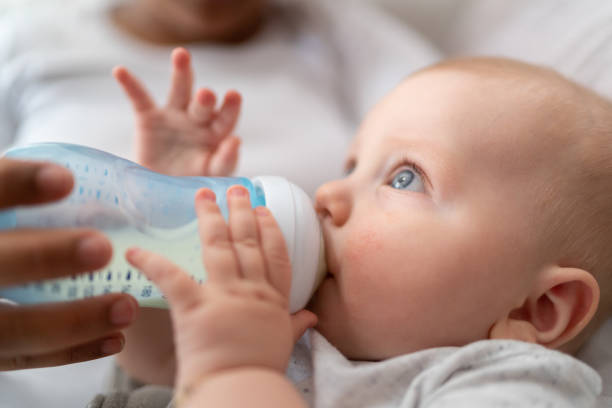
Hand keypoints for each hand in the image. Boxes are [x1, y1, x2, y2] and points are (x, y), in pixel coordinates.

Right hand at [0, 158, 137, 369]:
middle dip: (44, 257)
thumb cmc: (7, 229)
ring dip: (71, 320)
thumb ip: (26, 191)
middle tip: (102, 249)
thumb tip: (93, 158)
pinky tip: (115, 338)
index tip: (65, 180)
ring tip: (126, 307)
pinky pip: (21, 358)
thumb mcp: (5, 202)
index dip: (17, 184)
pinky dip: (70, 351)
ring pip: (9, 328)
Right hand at [113, 47, 241, 176]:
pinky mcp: (148, 119)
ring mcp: (173, 116)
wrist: (162, 193)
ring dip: (181, 72)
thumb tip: (236, 139)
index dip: (230, 108)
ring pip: (179, 91)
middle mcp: (197, 120)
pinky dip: (130, 85)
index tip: (234, 96)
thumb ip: (225, 160)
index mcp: (216, 133)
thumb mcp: (212, 175)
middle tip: (206, 94)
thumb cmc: (194, 182)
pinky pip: (140, 99)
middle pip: (202, 103)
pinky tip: (120, 71)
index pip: (226, 119)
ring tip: (181, 55)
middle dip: (205, 98)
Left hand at [126, 185, 316, 392]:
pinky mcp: (195, 306)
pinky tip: (135, 251)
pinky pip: (172, 278)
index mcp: (272, 299)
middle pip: (248, 241)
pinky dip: (152, 263)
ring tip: (204, 195)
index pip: (275, 255)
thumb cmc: (261, 370)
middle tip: (236, 188)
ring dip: (211, 217)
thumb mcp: (284, 343)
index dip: (269, 228)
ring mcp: (225, 295)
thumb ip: (296, 325)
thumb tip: (311, 316)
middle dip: (241, 211)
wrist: (242, 389)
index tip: (264, 209)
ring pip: (219, 246)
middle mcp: (251, 290)